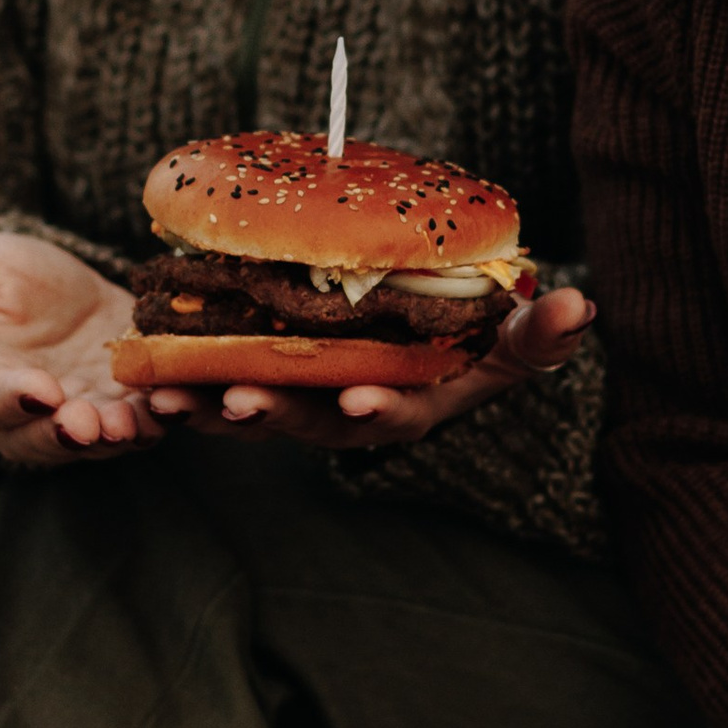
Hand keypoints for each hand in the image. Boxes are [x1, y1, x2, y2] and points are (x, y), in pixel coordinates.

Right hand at [0, 232, 158, 467]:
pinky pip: (148, 420)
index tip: (39, 391)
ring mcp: (82, 417)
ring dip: (123, 434)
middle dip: (71, 434)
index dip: (11, 399)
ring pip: (101, 440)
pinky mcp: (128, 405)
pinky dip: (166, 415)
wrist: (54, 286)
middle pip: (45, 440)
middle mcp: (26, 419)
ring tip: (142, 418)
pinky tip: (184, 398)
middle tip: (92, 422)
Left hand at [146, 284, 596, 454]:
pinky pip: (213, 385)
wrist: (411, 323)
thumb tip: (582, 306)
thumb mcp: (506, 337)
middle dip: (276, 412)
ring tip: (172, 394)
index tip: (359, 401)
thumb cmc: (466, 338)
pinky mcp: (254, 376)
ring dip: (210, 405)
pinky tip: (146, 371)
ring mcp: (298, 400)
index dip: (378, 410)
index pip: (394, 415)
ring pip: (250, 409)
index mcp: (408, 406)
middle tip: (244, 397)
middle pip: (308, 421)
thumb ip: (538, 331)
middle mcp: (346, 415)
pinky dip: (182, 381)